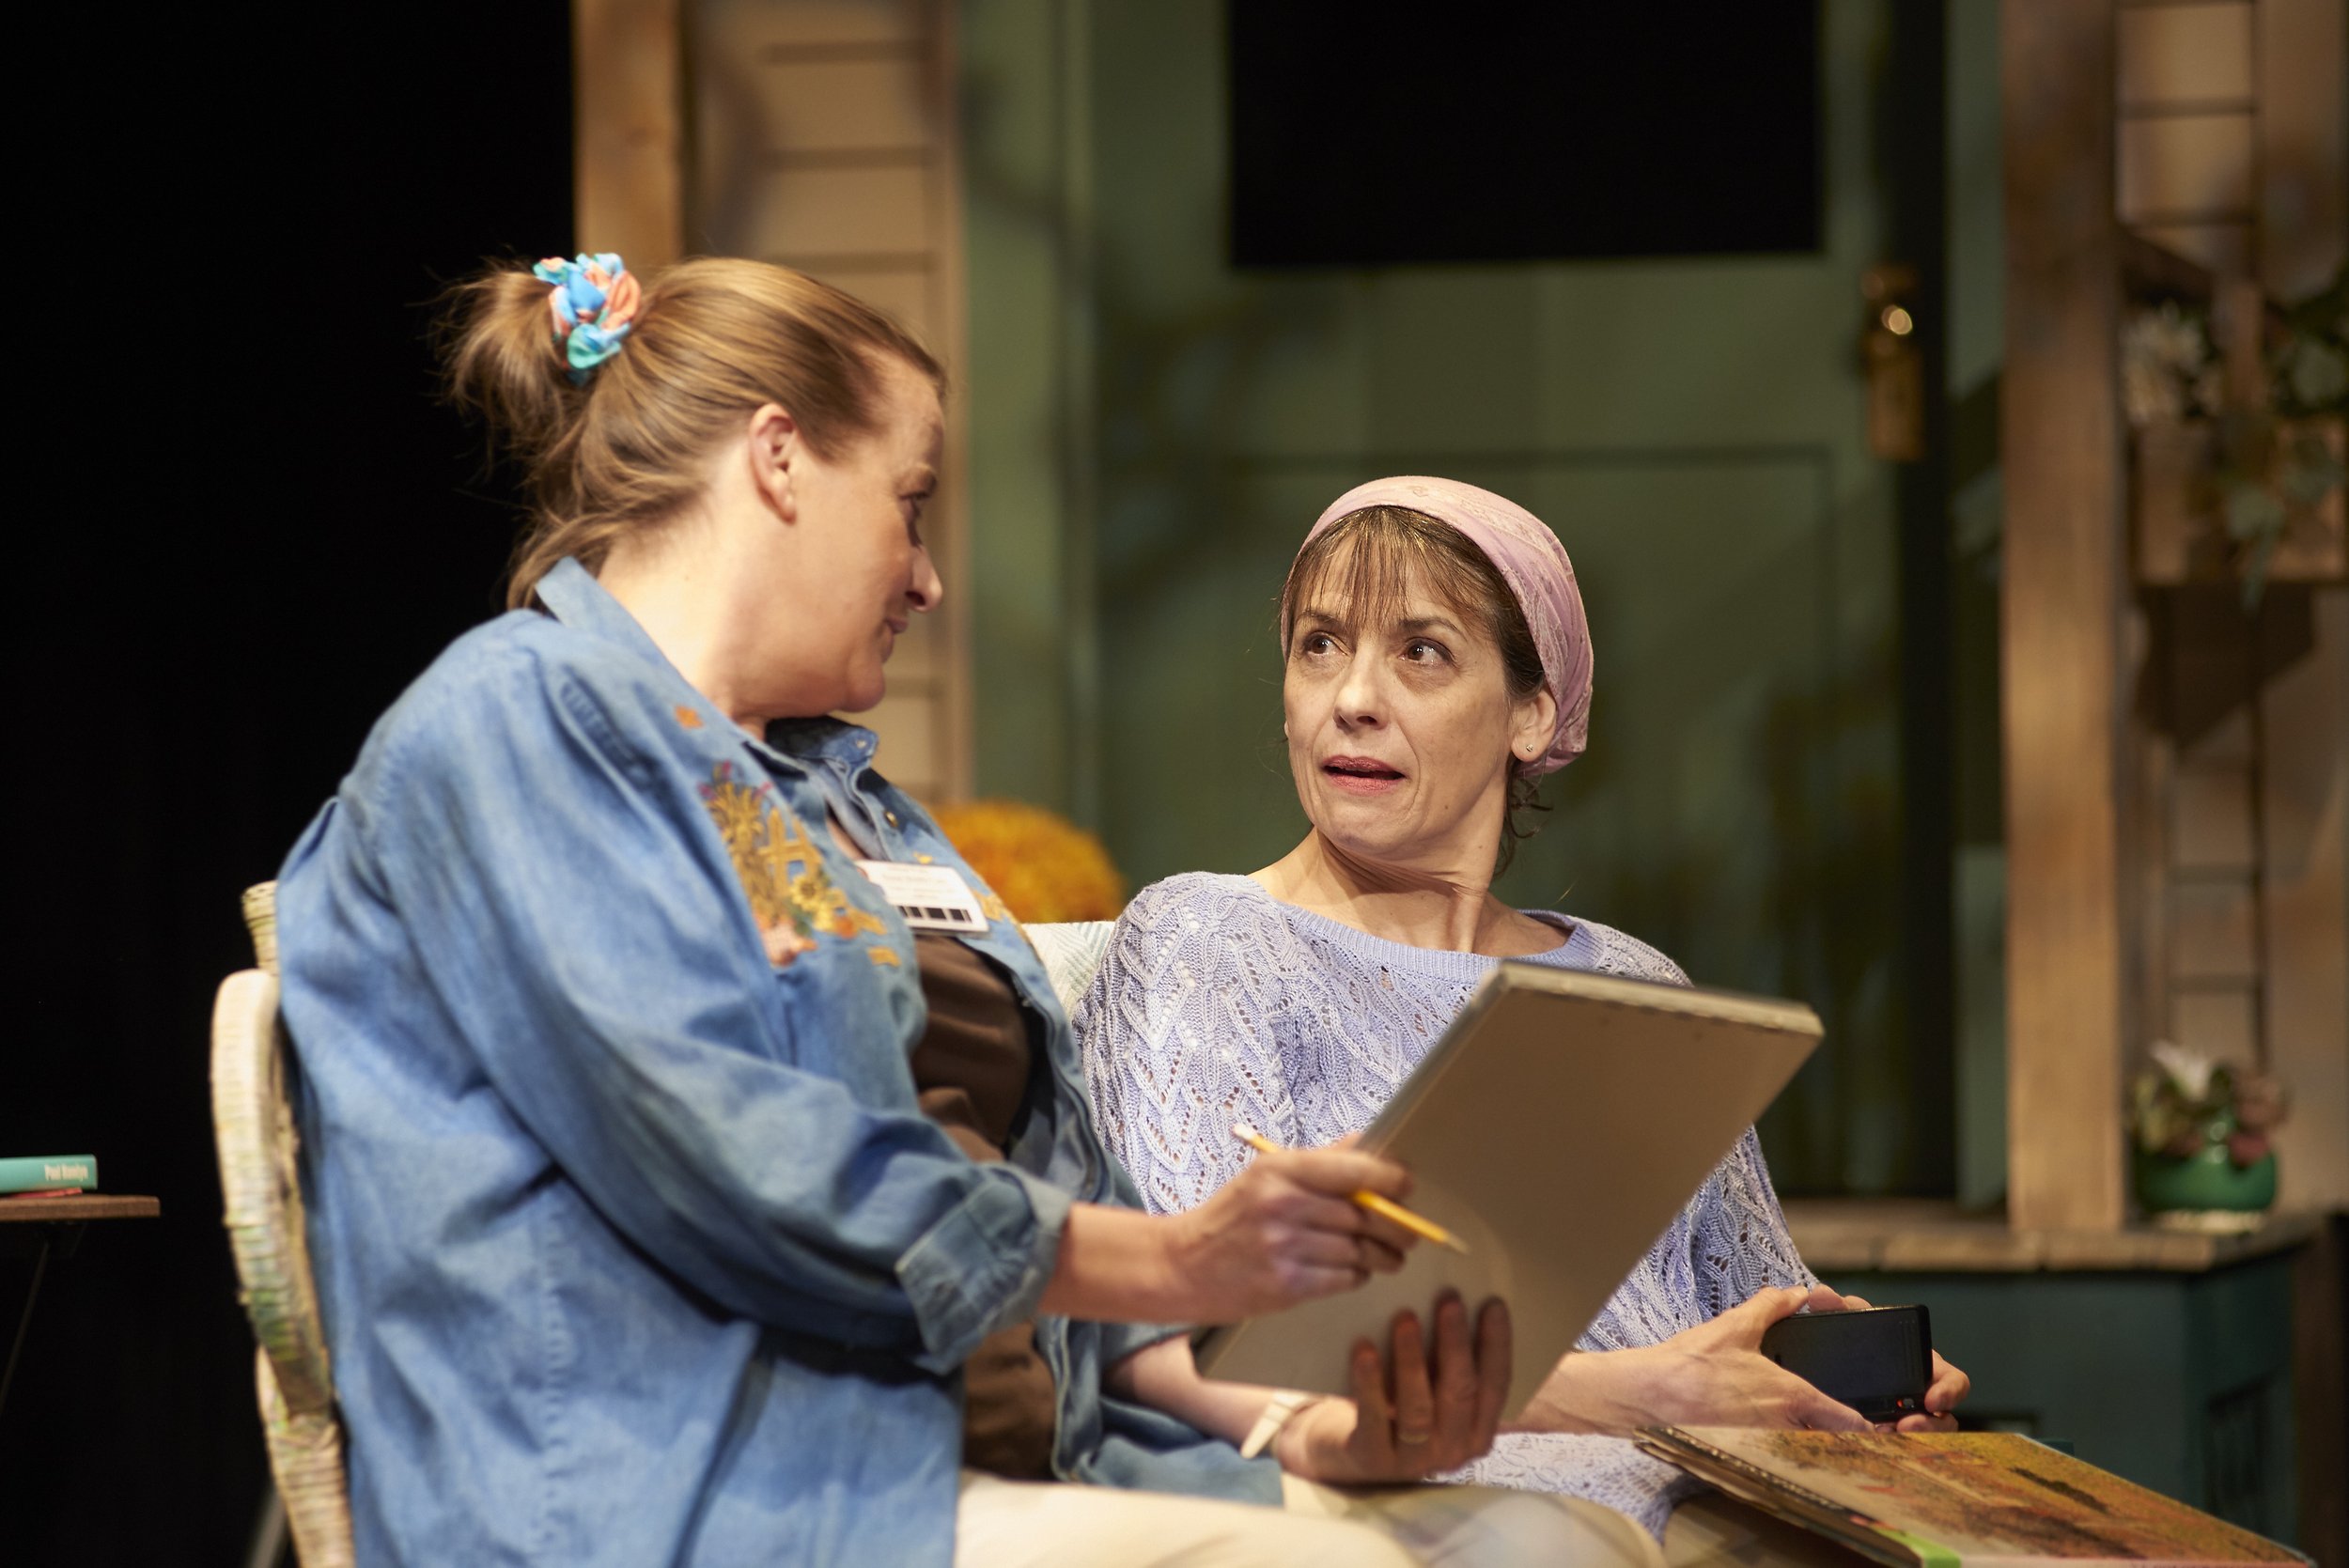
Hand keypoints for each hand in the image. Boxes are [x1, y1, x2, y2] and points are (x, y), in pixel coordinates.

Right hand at [1165, 1142, 1416, 1322]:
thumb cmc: (1230, 1217)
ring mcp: (1282, 1247)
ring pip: (1359, 1250)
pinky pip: (1344, 1279)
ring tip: (1389, 1256)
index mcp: (1279, 1170)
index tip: (1406, 1185)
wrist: (1183, 1265)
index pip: (1353, 1170)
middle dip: (1396, 1225)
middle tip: (1410, 1230)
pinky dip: (1357, 1276)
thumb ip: (1319, 1160)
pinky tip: (1355, 1270)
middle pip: (1364, 1215)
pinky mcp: (1285, 1286)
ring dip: (1382, 1255)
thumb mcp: (1265, 1175)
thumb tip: (1366, 1141)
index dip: (1391, 1179)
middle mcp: (1281, 1205)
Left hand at [1274, 1295, 1510, 1482]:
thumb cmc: (1398, 1405)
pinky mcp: (1373, 1459)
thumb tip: (1455, 1301)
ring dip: (1413, 1360)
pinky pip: (1373, 1419)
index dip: (1497, 1345)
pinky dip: (1370, 1383)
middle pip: (1461, 1394)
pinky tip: (1365, 1350)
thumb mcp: (1432, 1386)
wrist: (1346, 1451)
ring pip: (1419, 1409)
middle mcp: (1452, 1451)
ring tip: (1405, 1318)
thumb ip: (1447, 1361)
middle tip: (1449, 1301)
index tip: (1493, 1304)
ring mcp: (1413, 1460)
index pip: (1496, 1386)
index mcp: (1477, 1432)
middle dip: (1456, 1344)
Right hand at [1517, 1285, 1873, 1435]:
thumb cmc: (1691, 1365)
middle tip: (1854, 1419)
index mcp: (1791, 1395)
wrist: (1652, 1394)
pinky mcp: (1744, 1444)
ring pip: (1805, 1442)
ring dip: (1813, 1433)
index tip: (1883, 1423)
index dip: (1869, 1424)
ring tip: (1812, 1417)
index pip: (1846, 1420)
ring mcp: (1765, 1439)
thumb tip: (1793, 1293)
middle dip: (1843, 1429)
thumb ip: (1771, 1307)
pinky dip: (1785, 1435)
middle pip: (1829, 1437)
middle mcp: (1783, 1423)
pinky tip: (1771, 1419)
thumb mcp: (1736, 1325)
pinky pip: (1778, 1444)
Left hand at [1811, 1288, 1970, 1430]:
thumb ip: (1840, 1307)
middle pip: (1943, 1419)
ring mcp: (1907, 1417)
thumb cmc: (1859, 1335)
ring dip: (1906, 1437)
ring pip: (1921, 1436)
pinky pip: (1893, 1442)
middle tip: (1904, 1426)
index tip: (1933, 1401)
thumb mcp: (1852, 1320)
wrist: (1836, 1357)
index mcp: (1927, 1367)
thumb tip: (1822, 1295)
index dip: (1950, 1393)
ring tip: (1882, 1435)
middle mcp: (1923, 1395)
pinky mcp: (1886, 1431)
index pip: (1954, 1383)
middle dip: (1928, 1426)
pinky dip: (1882, 1441)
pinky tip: (1865, 1438)